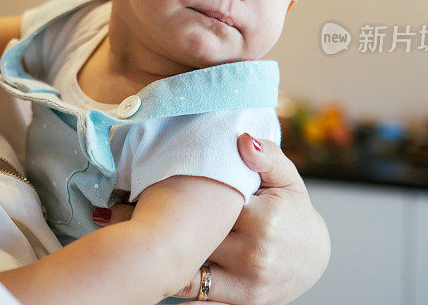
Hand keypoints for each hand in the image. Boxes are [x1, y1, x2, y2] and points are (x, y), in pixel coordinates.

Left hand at [93, 133, 330, 303]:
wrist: (315, 261)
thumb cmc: (295, 213)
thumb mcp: (289, 180)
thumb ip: (267, 158)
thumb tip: (242, 139)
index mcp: (262, 218)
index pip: (207, 204)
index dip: (171, 194)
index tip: (135, 185)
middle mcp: (252, 254)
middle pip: (191, 237)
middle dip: (154, 223)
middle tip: (113, 210)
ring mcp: (244, 284)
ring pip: (187, 270)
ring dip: (155, 255)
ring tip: (120, 236)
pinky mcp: (238, 303)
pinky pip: (195, 296)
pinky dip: (170, 281)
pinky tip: (145, 266)